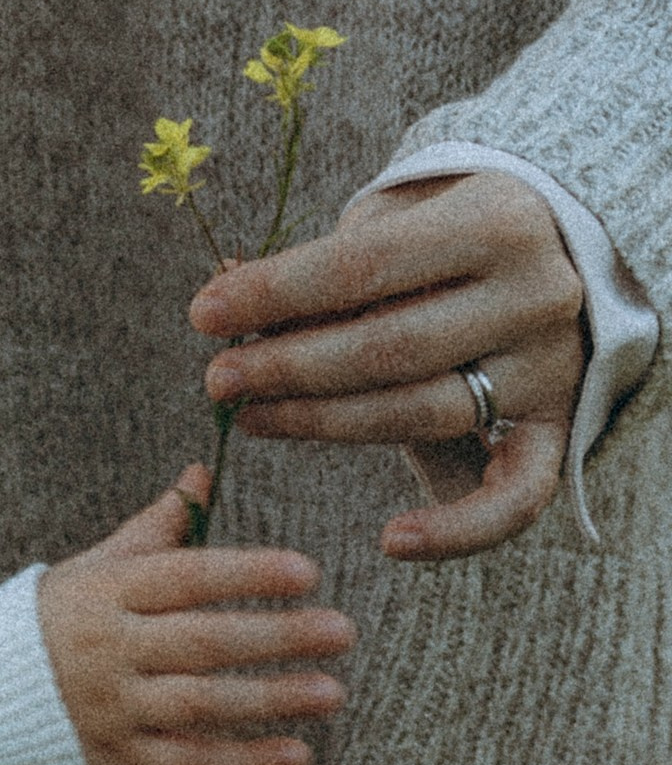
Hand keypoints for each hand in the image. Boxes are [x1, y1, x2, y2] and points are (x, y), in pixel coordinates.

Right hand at [38, 467, 354, 764]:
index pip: (183, 577)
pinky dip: (242, 762)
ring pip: (200, 704)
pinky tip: (297, 754)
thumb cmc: (48, 625)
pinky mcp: (115, 760)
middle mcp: (106, 650)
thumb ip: (154, 531)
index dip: (245, 573)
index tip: (306, 571)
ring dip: (270, 699)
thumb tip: (203, 473)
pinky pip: (186, 763)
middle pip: (201, 642)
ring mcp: (111, 709)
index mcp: (103, 594)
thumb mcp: (91, 569)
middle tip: (342, 631)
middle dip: (276, 637)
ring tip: (333, 691)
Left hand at [189, 173, 585, 561]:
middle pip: (389, 348)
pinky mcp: (560, 427)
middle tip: (218, 381)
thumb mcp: (392, 222)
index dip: (275, 294)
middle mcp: (536, 296)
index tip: (203, 314)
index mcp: (496, 223)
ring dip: (324, 425)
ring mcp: (552, 367)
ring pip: (424, 414)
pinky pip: (518, 497)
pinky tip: (392, 542)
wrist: (559, 252)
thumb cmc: (444, 236)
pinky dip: (460, 529)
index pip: (362, 266)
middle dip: (288, 368)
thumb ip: (321, 264)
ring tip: (253, 419)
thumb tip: (225, 293)